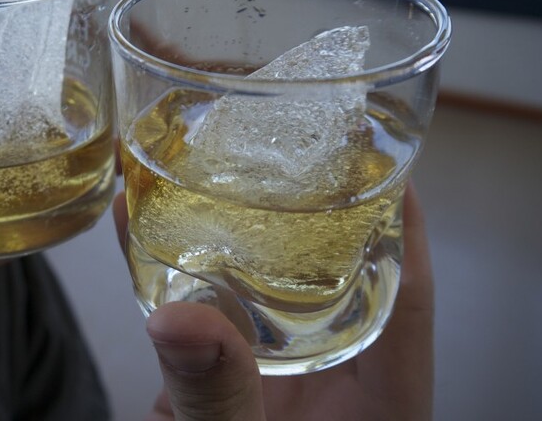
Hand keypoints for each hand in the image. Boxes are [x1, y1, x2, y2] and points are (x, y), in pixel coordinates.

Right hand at [114, 184, 433, 420]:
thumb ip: (219, 398)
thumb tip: (176, 319)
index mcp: (377, 403)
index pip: (405, 297)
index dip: (401, 226)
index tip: (386, 161)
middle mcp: (331, 382)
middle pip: (333, 280)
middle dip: (302, 210)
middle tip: (278, 146)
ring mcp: (276, 383)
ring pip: (258, 294)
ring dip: (221, 237)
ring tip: (194, 171)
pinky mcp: (228, 387)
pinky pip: (204, 325)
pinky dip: (172, 285)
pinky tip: (136, 232)